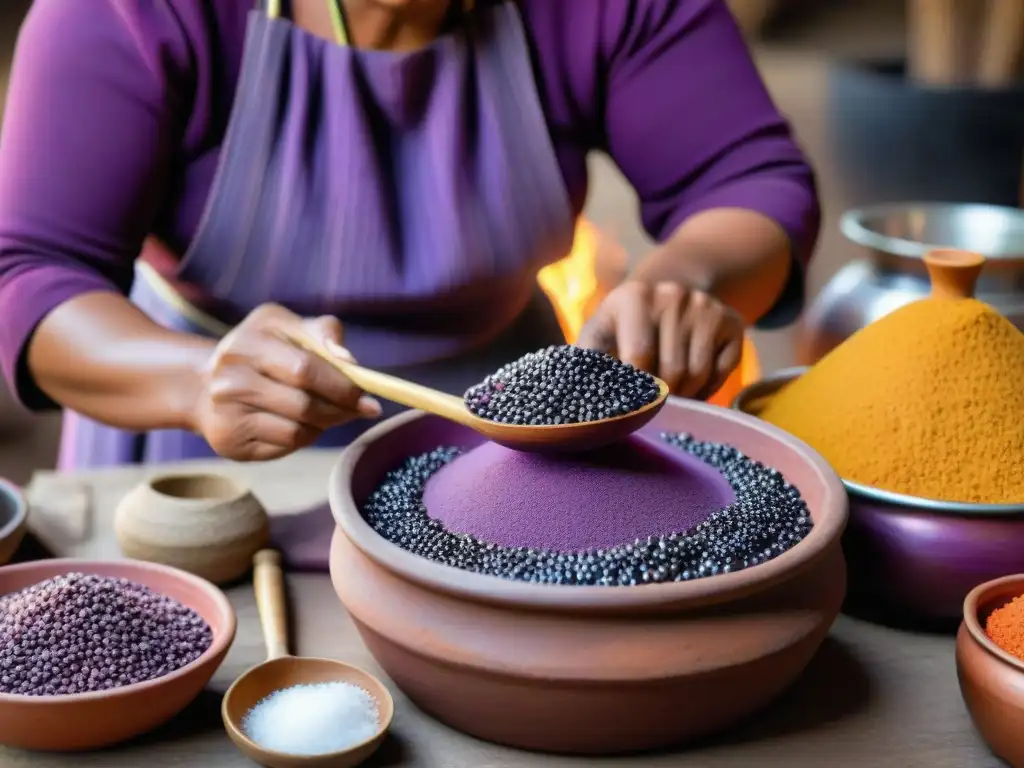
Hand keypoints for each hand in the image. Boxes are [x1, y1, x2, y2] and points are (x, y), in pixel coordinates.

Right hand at [192, 304, 380, 460]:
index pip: (305, 368)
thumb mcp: (288, 328)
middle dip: (341, 409)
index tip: (367, 396)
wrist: (205, 385)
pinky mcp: (229, 441)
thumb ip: (322, 332)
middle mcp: (230, 377)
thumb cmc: (262, 351)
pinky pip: (286, 445)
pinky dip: (305, 436)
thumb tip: (349, 361)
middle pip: (304, 404)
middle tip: (362, 410)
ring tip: (326, 412)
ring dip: (324, 423)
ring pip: (299, 430)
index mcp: (248, 341)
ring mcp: (226, 412)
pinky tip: (301, 423)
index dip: (341, 385)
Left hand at [578, 280, 744, 399]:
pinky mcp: (732, 321)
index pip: (639, 355)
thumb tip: (581, 404)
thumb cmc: (623, 327)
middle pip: (672, 370)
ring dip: (685, 396)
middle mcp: (672, 294)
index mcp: (633, 296)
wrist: (665, 296)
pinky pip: (722, 371)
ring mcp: (705, 305)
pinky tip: (692, 383)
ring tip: (669, 394)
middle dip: (662, 397)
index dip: (636, 389)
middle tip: (652, 404)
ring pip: (698, 374)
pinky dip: (707, 388)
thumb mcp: (599, 335)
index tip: (631, 405)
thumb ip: (587, 362)